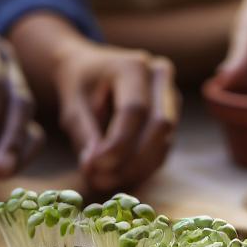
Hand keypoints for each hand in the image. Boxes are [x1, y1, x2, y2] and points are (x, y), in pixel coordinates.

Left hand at [0, 15, 42, 174]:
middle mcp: (7, 60)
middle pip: (19, 101)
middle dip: (11, 139)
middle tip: (0, 171)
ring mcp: (18, 78)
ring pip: (29, 116)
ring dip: (19, 148)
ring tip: (4, 174)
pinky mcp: (20, 100)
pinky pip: (30, 125)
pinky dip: (21, 149)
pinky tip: (7, 168)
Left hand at [52, 39, 179, 191]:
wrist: (90, 69)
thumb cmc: (79, 84)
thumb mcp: (72, 106)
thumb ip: (84, 134)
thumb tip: (95, 168)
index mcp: (133, 66)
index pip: (134, 110)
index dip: (117, 143)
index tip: (94, 167)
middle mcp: (160, 77)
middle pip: (159, 125)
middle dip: (130, 160)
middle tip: (99, 180)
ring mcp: (171, 95)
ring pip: (165, 141)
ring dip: (136, 168)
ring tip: (102, 180)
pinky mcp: (173, 115)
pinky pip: (163, 148)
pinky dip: (142, 167)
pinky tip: (117, 175)